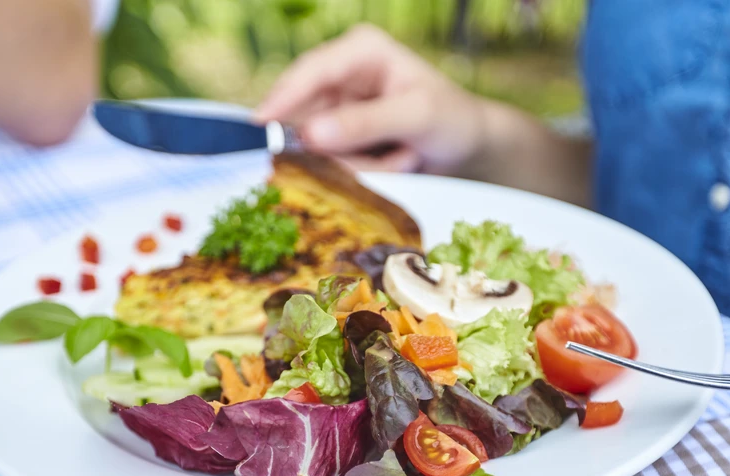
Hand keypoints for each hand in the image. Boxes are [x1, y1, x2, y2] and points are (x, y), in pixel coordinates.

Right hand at [255, 24, 488, 173]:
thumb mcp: (416, 116)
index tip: (261, 127)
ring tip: (402, 158)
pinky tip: (393, 163)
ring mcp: (339, 107)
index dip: (282, 99)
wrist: (468, 146)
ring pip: (319, 145)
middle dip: (341, 148)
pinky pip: (332, 161)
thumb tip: (311, 134)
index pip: (311, 72)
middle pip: (307, 115)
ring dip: (358, 163)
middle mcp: (343, 73)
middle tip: (384, 161)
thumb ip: (365, 123)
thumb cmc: (451, 119)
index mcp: (361, 50)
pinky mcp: (340, 137)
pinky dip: (361, 170)